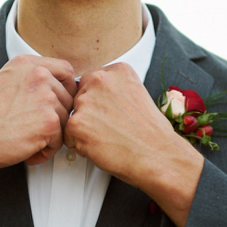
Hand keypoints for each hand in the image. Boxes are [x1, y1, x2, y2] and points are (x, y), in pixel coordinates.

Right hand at [0, 55, 73, 192]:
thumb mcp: (5, 82)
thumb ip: (31, 79)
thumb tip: (56, 86)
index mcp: (28, 64)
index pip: (66, 70)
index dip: (66, 89)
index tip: (58, 103)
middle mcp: (39, 76)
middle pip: (68, 98)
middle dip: (55, 117)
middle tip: (34, 129)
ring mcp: (46, 98)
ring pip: (65, 120)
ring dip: (50, 135)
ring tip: (27, 140)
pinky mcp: (49, 122)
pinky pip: (60, 140)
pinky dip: (46, 150)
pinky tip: (28, 151)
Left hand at [55, 56, 195, 220]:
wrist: (158, 155)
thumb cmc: (152, 133)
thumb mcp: (138, 95)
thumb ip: (114, 91)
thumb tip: (98, 97)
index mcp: (116, 70)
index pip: (91, 82)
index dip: (99, 103)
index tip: (111, 114)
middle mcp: (100, 80)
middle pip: (79, 97)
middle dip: (89, 114)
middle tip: (110, 129)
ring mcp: (86, 101)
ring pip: (73, 116)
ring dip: (84, 129)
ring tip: (108, 138)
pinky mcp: (77, 124)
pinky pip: (68, 136)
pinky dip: (80, 146)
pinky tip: (101, 147)